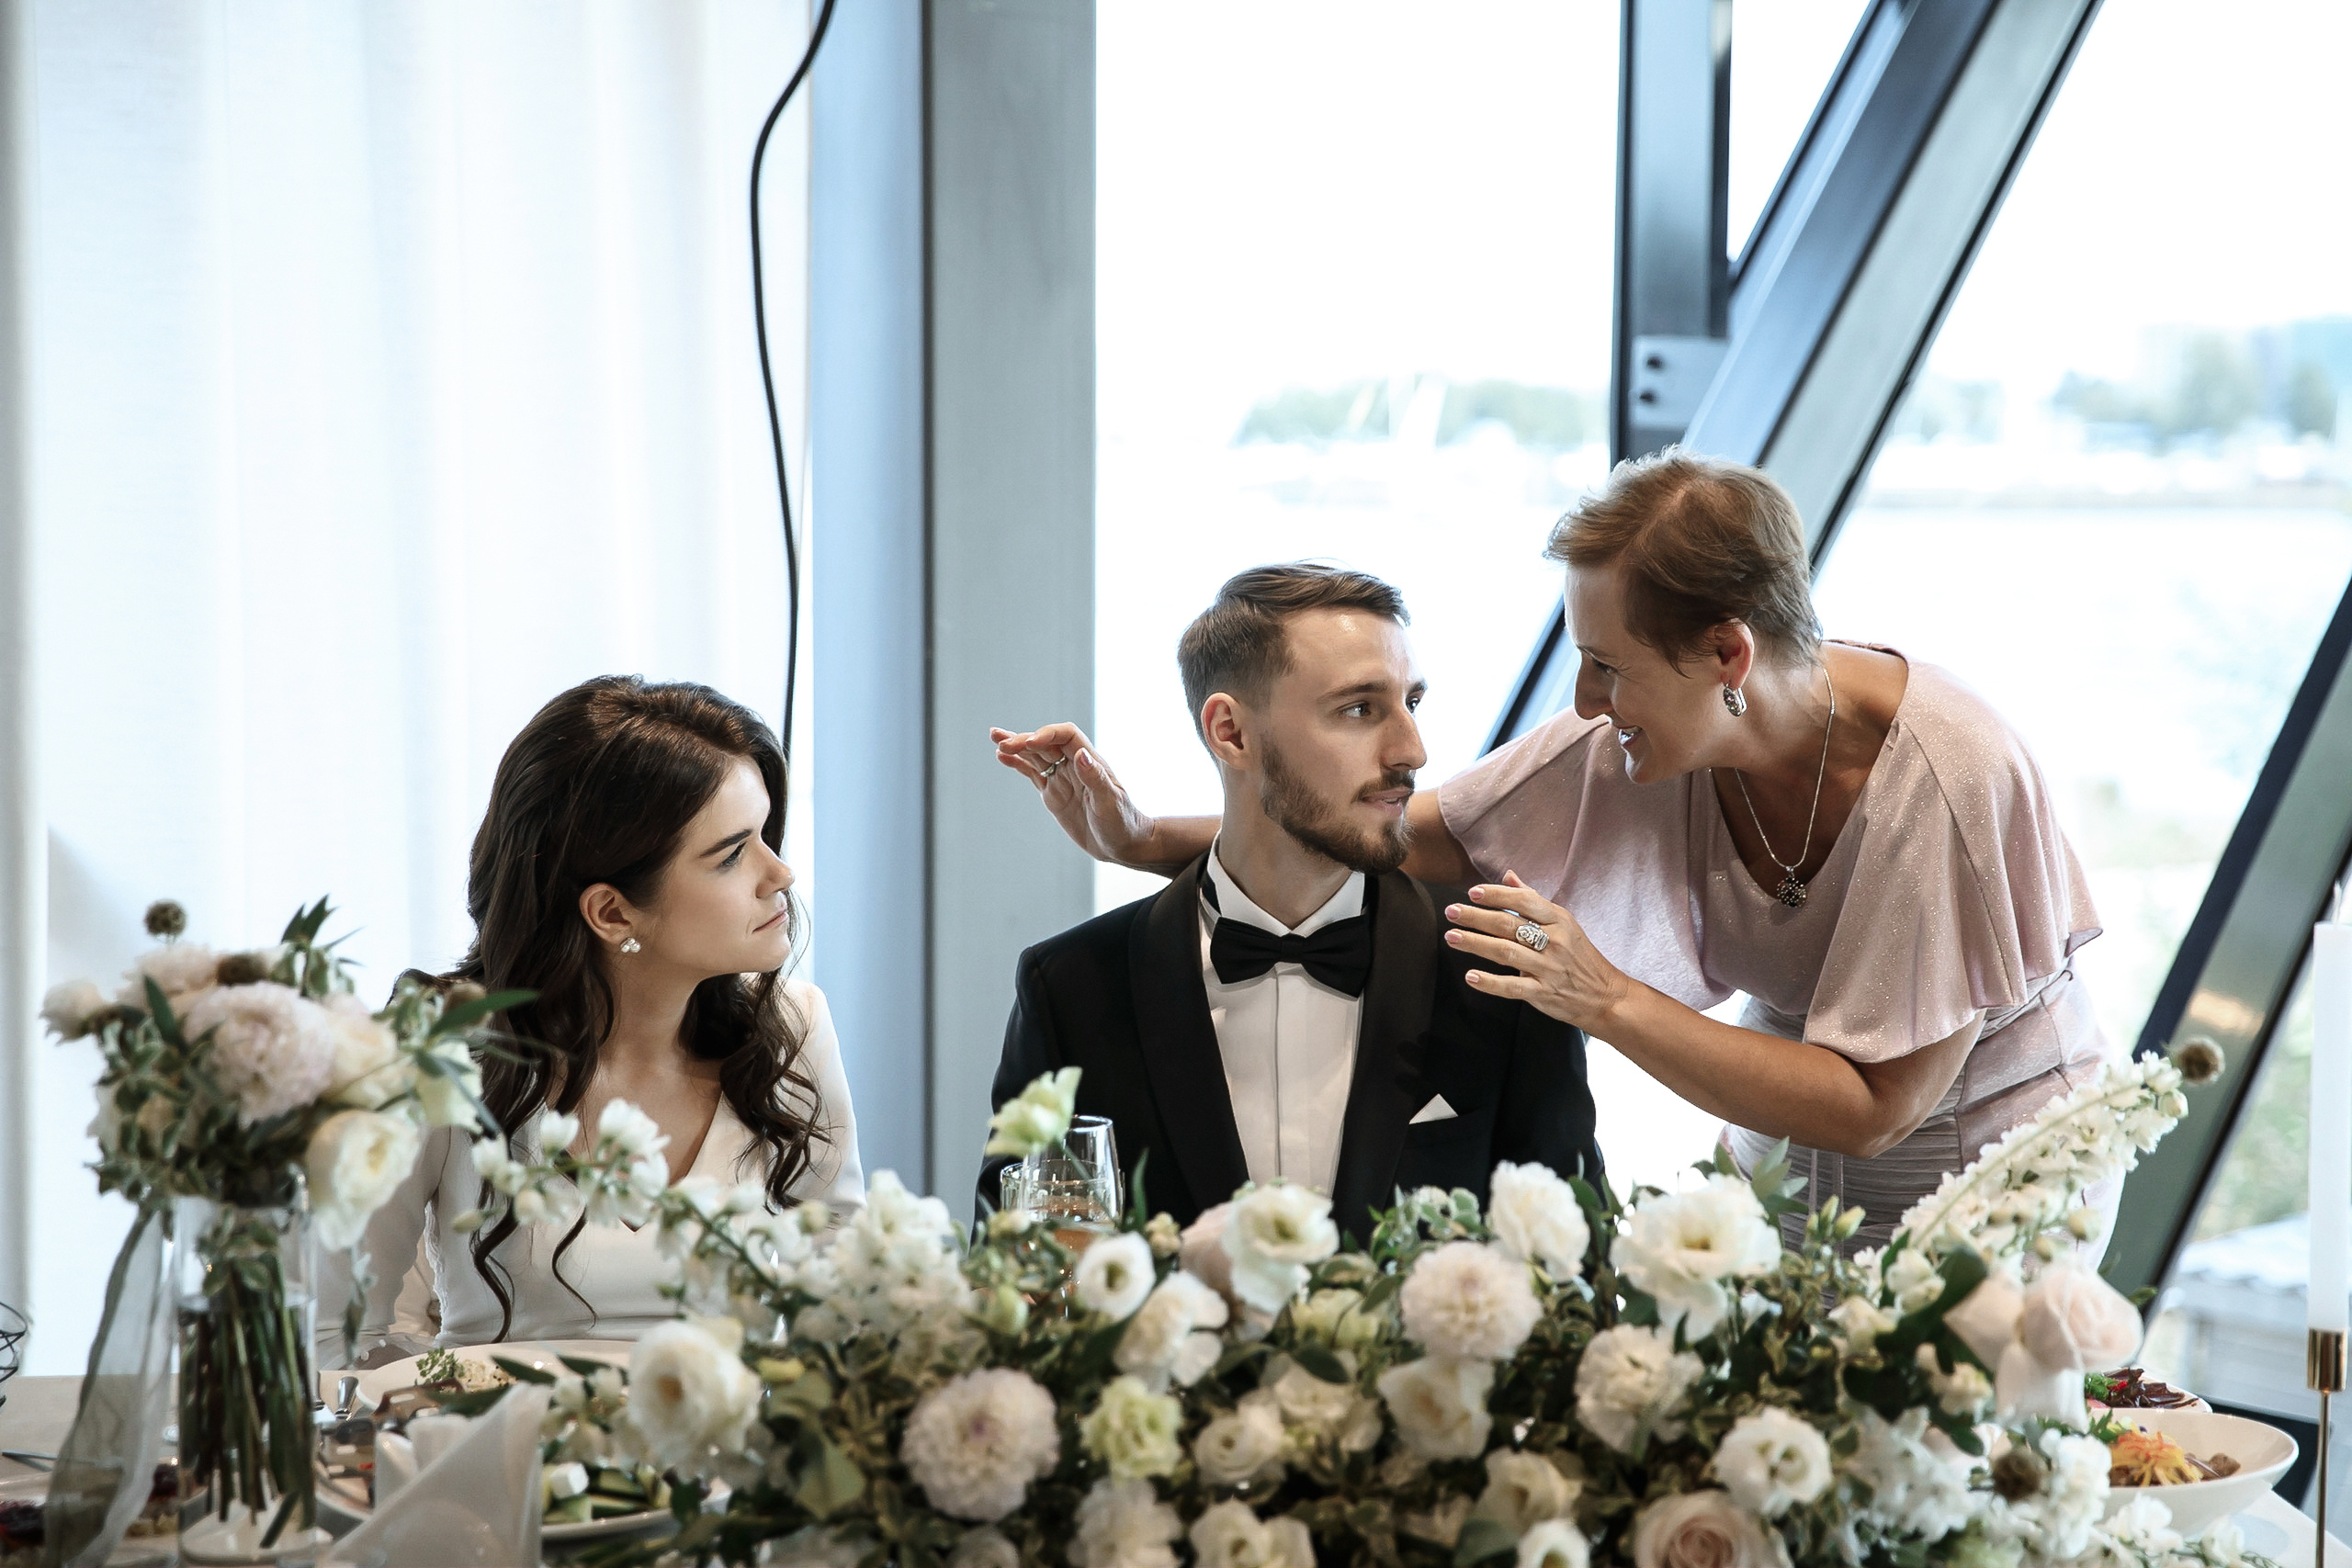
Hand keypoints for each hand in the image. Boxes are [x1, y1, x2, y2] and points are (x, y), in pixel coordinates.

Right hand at [991, 723, 1159, 867]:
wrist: (1124, 844)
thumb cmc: (1122, 823)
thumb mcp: (1110, 803)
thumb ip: (1095, 778)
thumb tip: (1081, 755)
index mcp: (1090, 762)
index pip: (1066, 736)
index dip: (1047, 734)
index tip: (1030, 742)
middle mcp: (1074, 766)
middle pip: (1046, 743)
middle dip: (1023, 740)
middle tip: (1001, 742)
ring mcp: (1062, 779)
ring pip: (1036, 756)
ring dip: (1016, 746)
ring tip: (994, 737)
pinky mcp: (1053, 794)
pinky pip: (1033, 774)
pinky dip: (1018, 764)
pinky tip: (1002, 757)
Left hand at [1442, 871, 1632, 1032]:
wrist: (1606, 996)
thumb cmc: (1580, 956)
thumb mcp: (1564, 923)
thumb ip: (1533, 899)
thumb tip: (1508, 876)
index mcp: (1559, 920)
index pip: (1524, 901)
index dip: (1497, 895)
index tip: (1472, 893)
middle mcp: (1555, 942)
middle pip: (1509, 925)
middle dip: (1476, 917)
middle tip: (1451, 912)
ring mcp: (1549, 968)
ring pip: (1506, 952)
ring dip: (1476, 944)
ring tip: (1452, 937)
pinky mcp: (1543, 993)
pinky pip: (1513, 987)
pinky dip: (1491, 983)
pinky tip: (1471, 976)